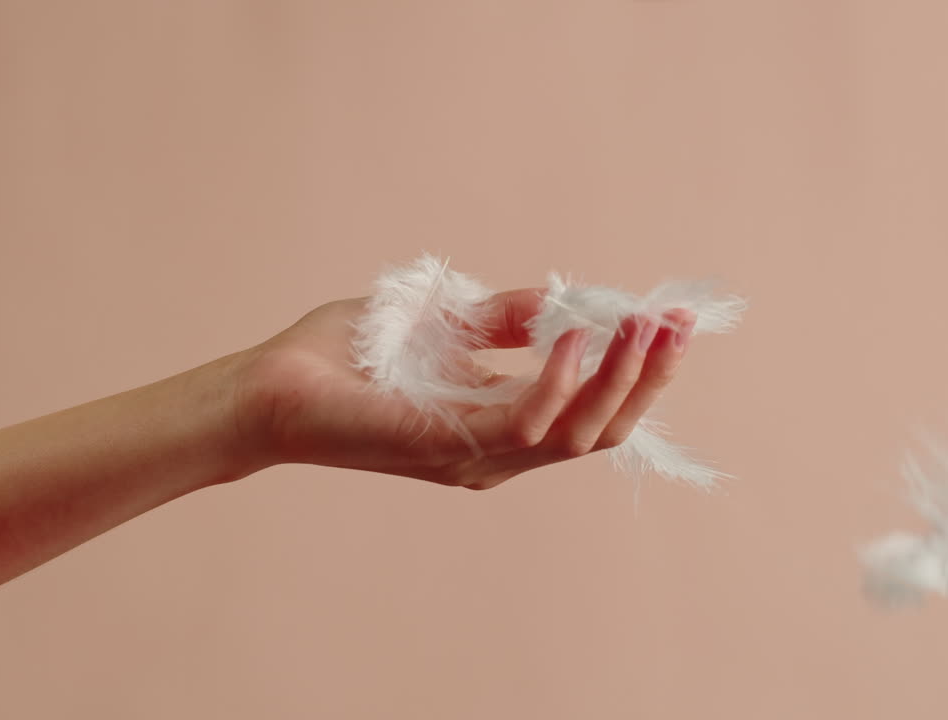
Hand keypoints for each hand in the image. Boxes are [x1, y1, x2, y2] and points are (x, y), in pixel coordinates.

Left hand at [235, 290, 696, 489]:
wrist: (271, 387)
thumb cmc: (345, 357)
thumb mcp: (443, 323)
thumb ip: (503, 320)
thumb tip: (564, 302)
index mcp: (503, 426)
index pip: (593, 412)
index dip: (638, 370)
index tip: (669, 318)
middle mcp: (500, 452)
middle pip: (602, 431)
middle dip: (647, 378)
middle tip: (677, 324)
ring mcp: (478, 457)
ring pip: (579, 434)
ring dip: (621, 380)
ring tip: (644, 327)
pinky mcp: (450, 448)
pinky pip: (527, 423)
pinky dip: (560, 381)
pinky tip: (574, 335)